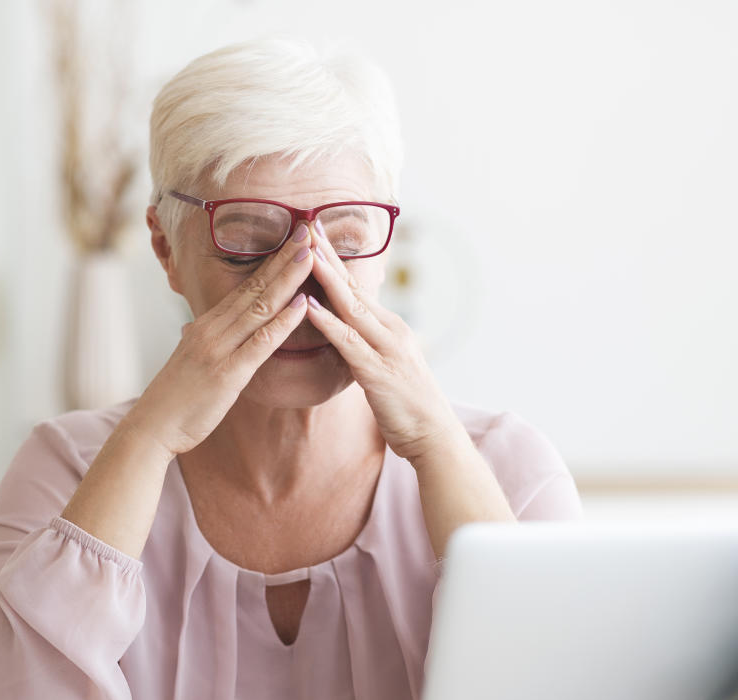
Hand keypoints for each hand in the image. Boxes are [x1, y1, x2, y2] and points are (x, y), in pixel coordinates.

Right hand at [126, 226, 315, 457]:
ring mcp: (219, 349)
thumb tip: (193, 330)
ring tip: (310, 254)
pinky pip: (260, 343)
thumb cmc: (172, 400)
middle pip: (255, 287)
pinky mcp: (228, 373)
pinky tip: (302, 304)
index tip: (292, 240)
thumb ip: (197, 342)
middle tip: (308, 229)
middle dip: (284, 258)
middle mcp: (212, 329)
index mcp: (206, 325)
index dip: (271, 262)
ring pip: (260, 306)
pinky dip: (283, 321)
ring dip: (287, 279)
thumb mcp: (187, 361)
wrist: (151, 427)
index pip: (245, 286)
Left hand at [304, 222, 462, 463]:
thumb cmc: (407, 406)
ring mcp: (385, 349)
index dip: (333, 261)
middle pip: (351, 287)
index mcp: (388, 328)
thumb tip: (348, 331)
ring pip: (350, 308)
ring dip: (325, 279)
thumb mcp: (385, 366)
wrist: (434, 435)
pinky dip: (328, 323)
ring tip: (303, 254)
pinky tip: (309, 307)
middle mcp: (389, 331)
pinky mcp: (378, 372)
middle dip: (327, 256)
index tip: (314, 235)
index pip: (355, 288)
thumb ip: (367, 345)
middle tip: (306, 225)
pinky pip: (348, 343)